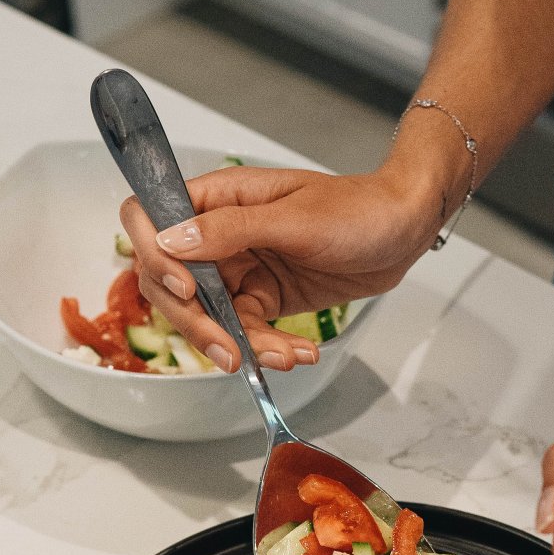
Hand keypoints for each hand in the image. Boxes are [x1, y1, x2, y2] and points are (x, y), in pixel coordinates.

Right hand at [119, 162, 441, 372]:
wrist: (404, 230)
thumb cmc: (357, 208)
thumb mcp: (295, 218)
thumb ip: (231, 230)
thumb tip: (171, 240)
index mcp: (217, 197)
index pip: (149, 219)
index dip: (153, 255)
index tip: (186, 288)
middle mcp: (217, 233)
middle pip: (169, 282)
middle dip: (196, 322)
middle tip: (228, 350)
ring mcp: (238, 268)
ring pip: (208, 316)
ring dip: (239, 343)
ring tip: (283, 357)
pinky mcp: (262, 298)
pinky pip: (246, 330)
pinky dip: (267, 348)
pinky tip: (299, 354)